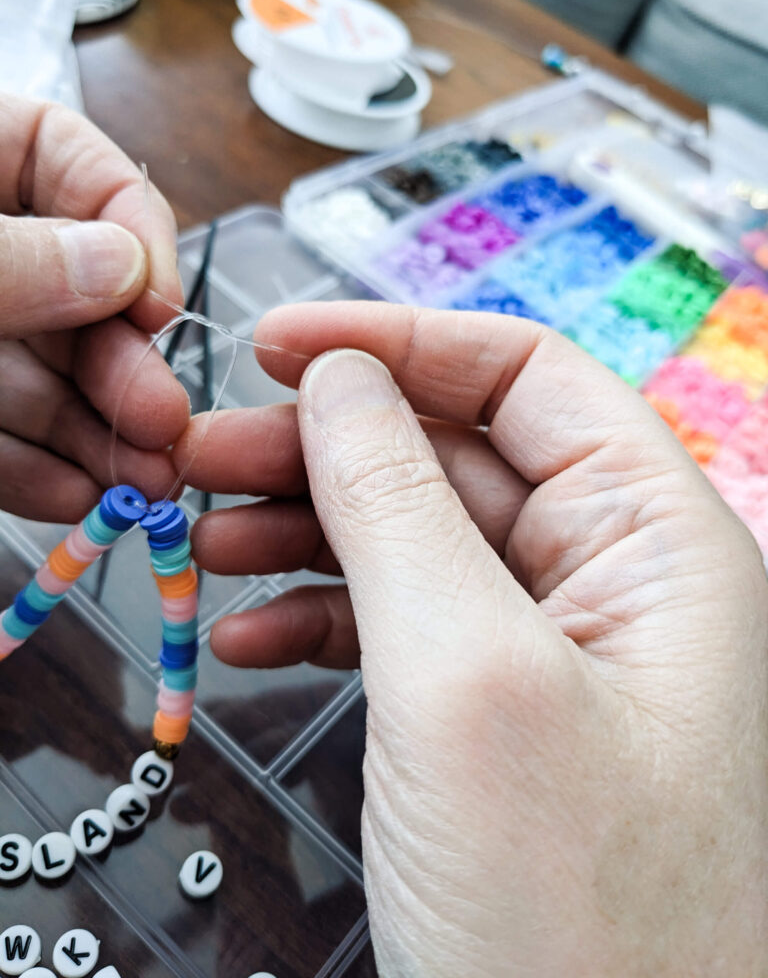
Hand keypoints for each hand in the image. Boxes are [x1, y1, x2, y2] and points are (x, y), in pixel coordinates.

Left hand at [0, 94, 188, 520]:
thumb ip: (8, 258)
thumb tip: (120, 268)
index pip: (61, 155)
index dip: (128, 221)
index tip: (156, 303)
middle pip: (71, 290)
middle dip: (124, 366)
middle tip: (162, 422)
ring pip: (42, 375)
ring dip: (98, 434)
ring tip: (143, 484)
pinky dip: (34, 471)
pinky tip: (76, 500)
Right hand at [177, 302, 767, 975]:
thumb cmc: (581, 923)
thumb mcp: (467, 679)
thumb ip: (397, 509)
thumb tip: (341, 383)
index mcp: (657, 542)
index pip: (525, 379)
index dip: (400, 344)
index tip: (283, 345)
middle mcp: (614, 586)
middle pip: (453, 458)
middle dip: (325, 447)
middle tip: (203, 455)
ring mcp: (551, 657)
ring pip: (414, 542)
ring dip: (305, 530)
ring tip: (204, 540)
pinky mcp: (496, 723)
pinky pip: (400, 629)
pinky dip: (318, 620)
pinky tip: (250, 637)